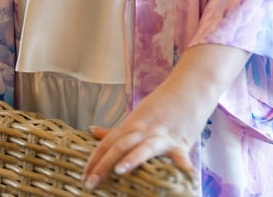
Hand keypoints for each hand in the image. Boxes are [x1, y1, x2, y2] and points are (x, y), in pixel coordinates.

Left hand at [81, 81, 202, 189]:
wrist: (189, 88)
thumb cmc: (162, 105)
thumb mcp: (137, 116)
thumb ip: (117, 130)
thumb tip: (93, 131)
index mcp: (131, 125)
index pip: (107, 144)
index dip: (94, 160)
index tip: (83, 176)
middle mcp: (143, 130)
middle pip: (119, 146)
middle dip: (103, 165)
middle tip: (89, 183)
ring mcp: (162, 136)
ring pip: (144, 148)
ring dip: (132, 159)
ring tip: (119, 171)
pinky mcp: (181, 142)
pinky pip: (180, 157)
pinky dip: (182, 168)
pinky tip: (182, 180)